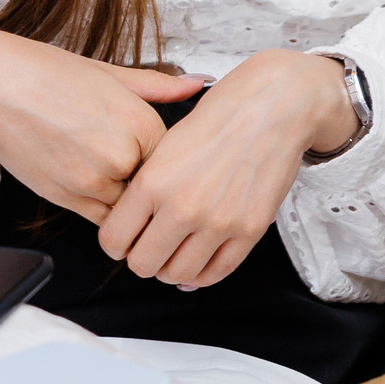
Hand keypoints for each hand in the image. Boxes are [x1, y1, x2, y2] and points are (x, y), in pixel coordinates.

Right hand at [0, 29, 202, 221]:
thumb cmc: (45, 74)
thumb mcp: (107, 73)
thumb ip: (157, 86)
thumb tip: (196, 84)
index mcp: (140, 119)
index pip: (172, 156)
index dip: (158, 153)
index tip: (138, 141)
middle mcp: (123, 153)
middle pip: (152, 184)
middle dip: (137, 174)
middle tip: (109, 149)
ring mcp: (95, 179)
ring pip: (127, 205)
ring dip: (116, 191)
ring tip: (90, 158)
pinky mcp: (68, 197)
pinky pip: (101, 218)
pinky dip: (96, 203)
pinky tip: (78, 171)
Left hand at [97, 50, 356, 285]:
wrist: (270, 108)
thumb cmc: (217, 117)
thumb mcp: (163, 144)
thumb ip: (145, 185)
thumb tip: (132, 223)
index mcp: (153, 182)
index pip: (114, 239)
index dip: (115, 243)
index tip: (123, 239)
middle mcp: (182, 208)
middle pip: (143, 264)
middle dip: (142, 259)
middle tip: (149, 247)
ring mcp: (218, 223)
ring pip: (178, 275)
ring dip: (171, 269)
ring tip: (174, 253)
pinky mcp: (249, 232)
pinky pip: (217, 273)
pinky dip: (202, 275)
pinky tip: (197, 261)